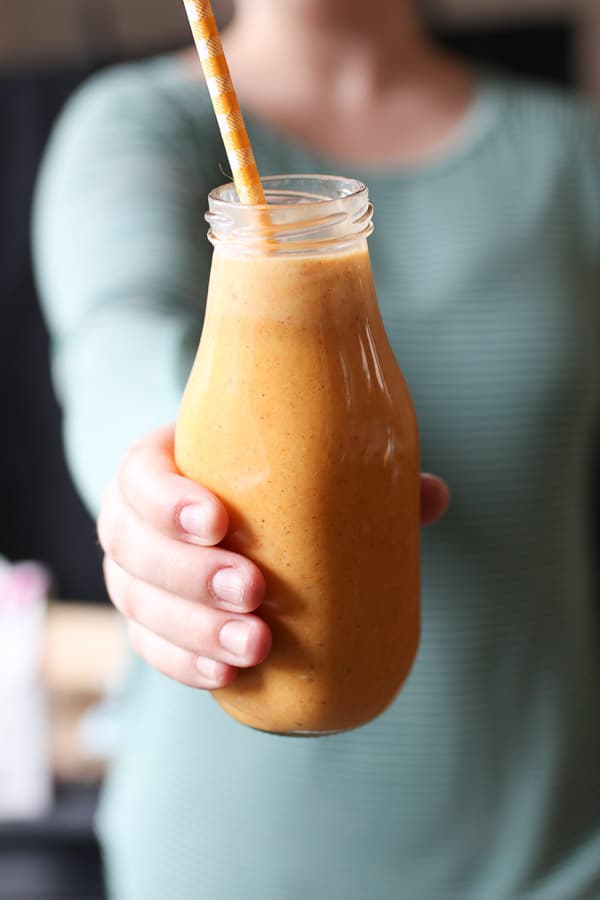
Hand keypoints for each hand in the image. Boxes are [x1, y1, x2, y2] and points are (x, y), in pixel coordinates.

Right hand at [98, 425, 448, 689]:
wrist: (219, 513)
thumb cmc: (253, 481)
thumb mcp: (287, 465)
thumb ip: (354, 477)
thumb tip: (432, 496)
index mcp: (157, 469)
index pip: (139, 478)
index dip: (167, 501)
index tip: (219, 519)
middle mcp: (133, 524)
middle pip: (136, 550)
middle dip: (190, 575)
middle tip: (253, 589)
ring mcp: (134, 579)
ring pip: (140, 606)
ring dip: (194, 629)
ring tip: (256, 644)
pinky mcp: (148, 623)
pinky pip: (151, 648)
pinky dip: (184, 663)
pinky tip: (227, 675)